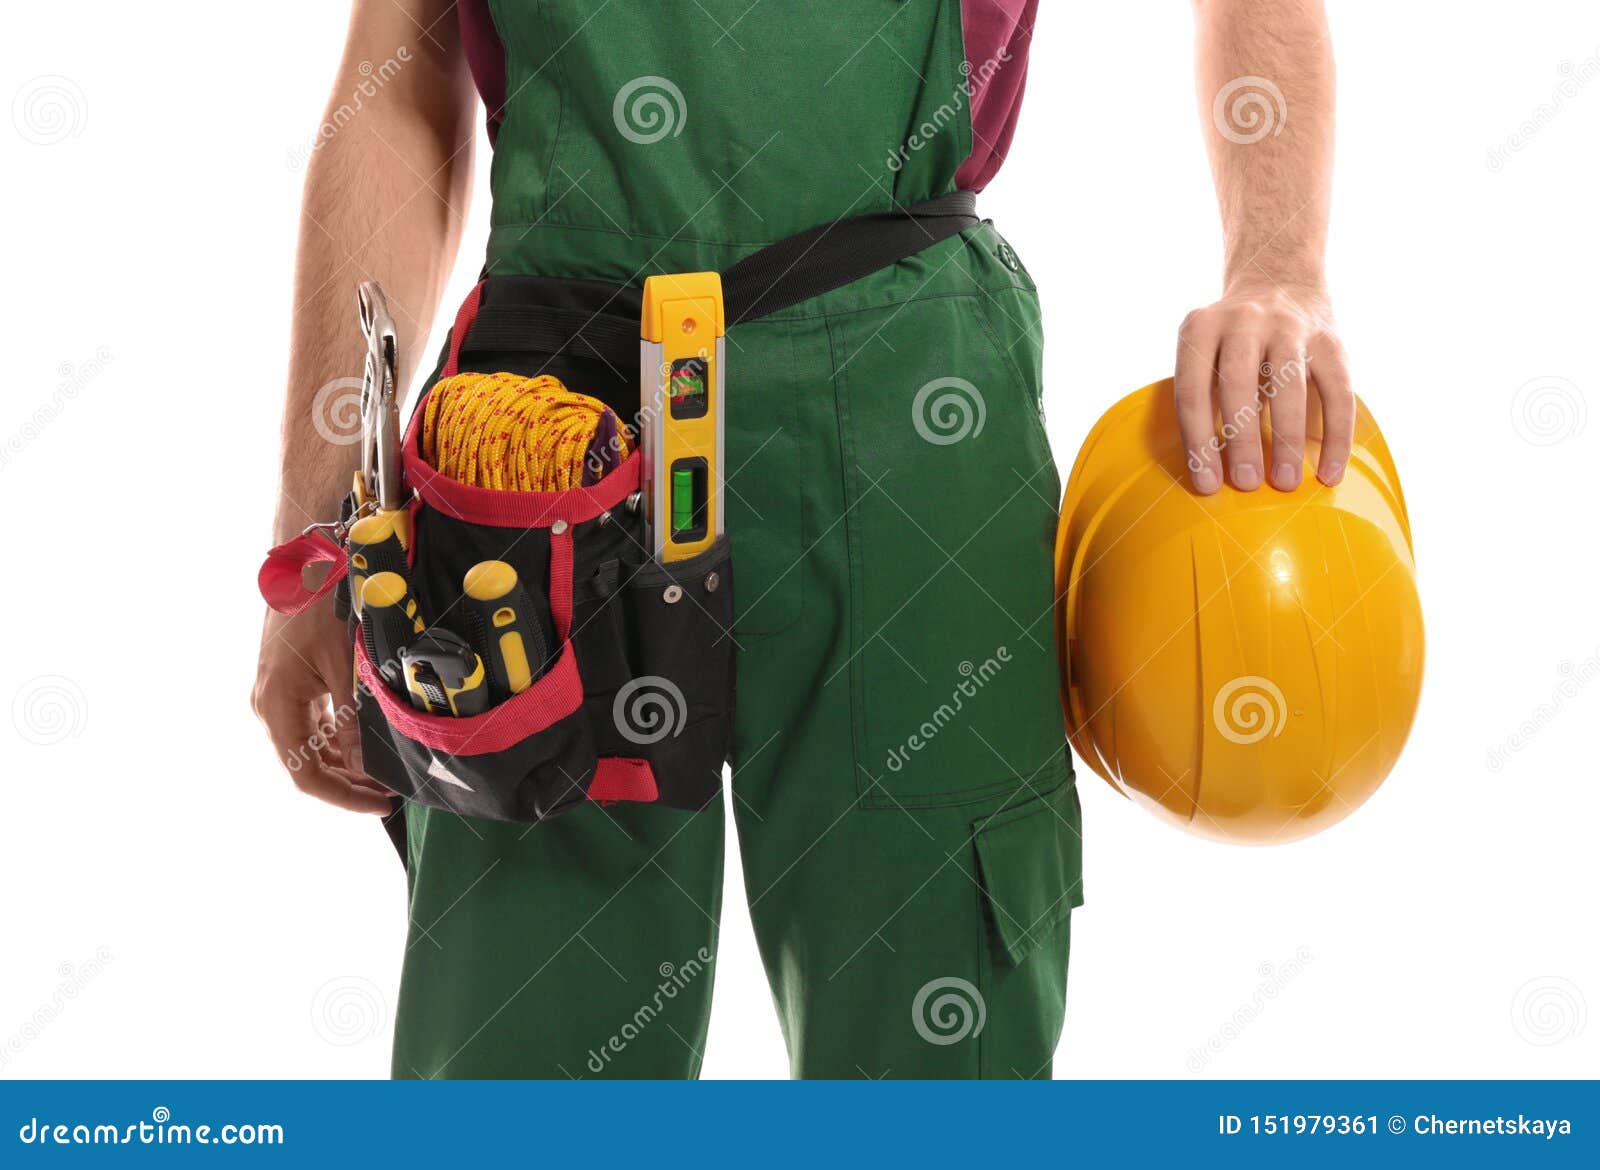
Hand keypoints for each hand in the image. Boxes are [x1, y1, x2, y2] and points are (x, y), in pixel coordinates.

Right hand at [252, 601, 393, 813]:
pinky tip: (367, 744)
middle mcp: (269, 706)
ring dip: (345, 763)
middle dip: (349, 782)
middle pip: (307, 765)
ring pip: (310, 746)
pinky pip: (312, 724)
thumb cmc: (322, 607)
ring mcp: (277, 694)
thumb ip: (351, 722)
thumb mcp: (344, 668)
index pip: (305, 775)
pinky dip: (337, 739)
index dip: (344, 796)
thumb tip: (364, 768)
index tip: (381, 803)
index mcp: (276, 707)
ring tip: (385, 773)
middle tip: (391, 792)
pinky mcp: (289, 682)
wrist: (305, 561)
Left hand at [1173, 283, 1353, 494]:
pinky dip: (1336, 436)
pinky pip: (1338, 392)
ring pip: (1288, 385)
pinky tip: (1331, 472)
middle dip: (1241, 439)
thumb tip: (1209, 471)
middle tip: (1246, 484)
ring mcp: (1290, 326)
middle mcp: (1244, 320)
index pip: (1193, 391)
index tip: (1207, 485)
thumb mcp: (1204, 352)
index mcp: (1200, 328)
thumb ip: (1204, 396)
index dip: (1198, 442)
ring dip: (1287, 438)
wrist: (1279, 278)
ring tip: (1286, 483)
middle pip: (1238, 384)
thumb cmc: (1231, 341)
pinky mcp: (1330, 339)